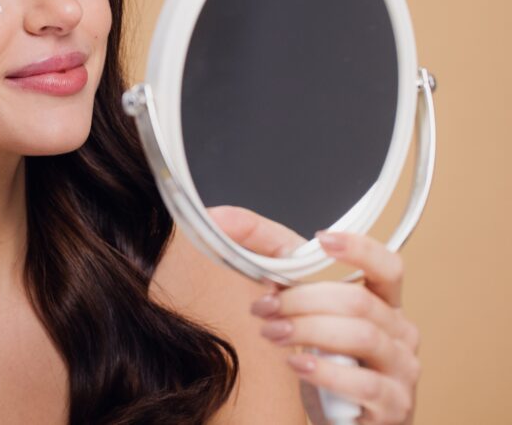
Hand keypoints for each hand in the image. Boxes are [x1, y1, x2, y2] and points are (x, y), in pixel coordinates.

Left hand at [210, 206, 420, 424]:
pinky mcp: (395, 406)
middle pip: (357, 301)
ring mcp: (402, 371)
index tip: (322, 238)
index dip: (360, 249)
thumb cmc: (327, 368)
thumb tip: (227, 223)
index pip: (388, 266)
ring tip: (271, 332)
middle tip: (263, 307)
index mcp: (384, 305)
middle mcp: (401, 333)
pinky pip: (363, 383)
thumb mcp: (303, 316)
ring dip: (307, 329)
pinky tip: (296, 364)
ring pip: (360, 335)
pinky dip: (324, 370)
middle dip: (302, 299)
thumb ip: (275, 270)